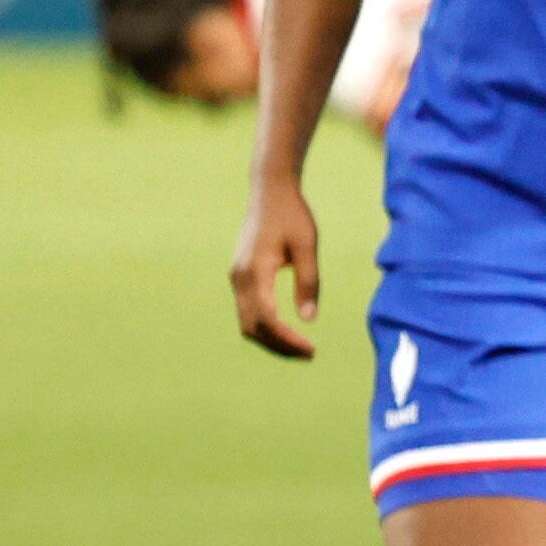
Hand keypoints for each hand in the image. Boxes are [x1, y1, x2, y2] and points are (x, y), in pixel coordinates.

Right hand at [231, 174, 320, 359]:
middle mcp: (239, 278)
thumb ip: (308, 282)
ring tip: (298, 345)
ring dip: (270, 338)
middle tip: (307, 353)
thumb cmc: (292, 215)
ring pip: (247, 322)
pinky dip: (264, 326)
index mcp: (255, 271)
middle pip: (253, 327)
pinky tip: (285, 329)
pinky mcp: (239, 276)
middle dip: (278, 345)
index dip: (287, 339)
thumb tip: (309, 319)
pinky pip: (247, 310)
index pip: (268, 318)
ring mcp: (236, 277)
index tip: (310, 349)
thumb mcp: (307, 247)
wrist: (269, 192)